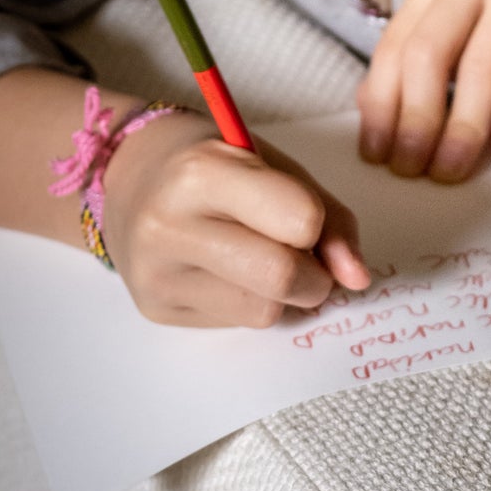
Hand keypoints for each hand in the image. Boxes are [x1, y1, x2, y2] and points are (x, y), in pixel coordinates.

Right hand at [101, 109, 370, 327]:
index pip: (298, 220)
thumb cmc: (219, 165)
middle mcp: (170, 224)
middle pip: (280, 276)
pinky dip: (251, 303)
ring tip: (261, 259)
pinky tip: (229, 273)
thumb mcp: (278, 167)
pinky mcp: (156, 309)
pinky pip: (235, 324)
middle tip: (308, 259)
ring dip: (283, 295)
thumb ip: (329, 217)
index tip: (309, 219)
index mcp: (203, 172)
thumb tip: (357, 279)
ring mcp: (157, 273)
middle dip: (315, 277)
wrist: (133, 177)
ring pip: (262, 312)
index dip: (317, 225)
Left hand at [357, 0, 490, 180]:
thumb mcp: (482, 25)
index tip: (376, 152)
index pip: (397, 43)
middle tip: (412, 168)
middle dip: (415, 120)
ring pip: (476, 66)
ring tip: (455, 166)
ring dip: (462, 128)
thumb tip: (379, 117)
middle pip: (428, 53)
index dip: (381, 104)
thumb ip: (436, 57)